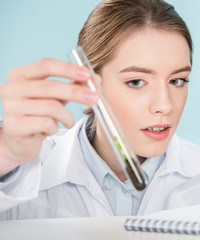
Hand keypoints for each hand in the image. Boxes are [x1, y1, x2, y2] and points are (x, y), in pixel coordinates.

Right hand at [0, 58, 96, 175]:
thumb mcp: (57, 96)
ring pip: (51, 107)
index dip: (68, 69)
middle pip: (49, 86)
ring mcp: (10, 107)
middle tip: (94, 98)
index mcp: (20, 74)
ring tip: (68, 121)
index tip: (87, 74)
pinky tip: (51, 129)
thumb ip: (74, 85)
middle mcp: (11, 88)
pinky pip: (46, 123)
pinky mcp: (14, 126)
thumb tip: (95, 78)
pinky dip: (55, 127)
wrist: (20, 140)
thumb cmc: (39, 113)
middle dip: (75, 92)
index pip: (45, 65)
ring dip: (67, 116)